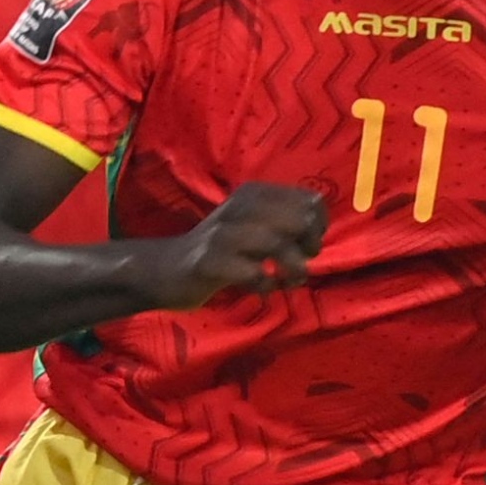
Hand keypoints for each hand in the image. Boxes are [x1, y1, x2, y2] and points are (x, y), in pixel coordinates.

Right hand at [147, 183, 326, 308]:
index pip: (309, 201)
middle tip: (300, 265)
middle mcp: (241, 206)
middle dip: (309, 246)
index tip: (306, 246)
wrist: (167, 269)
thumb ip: (283, 223)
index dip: (318, 227)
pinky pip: (253, 273)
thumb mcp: (252, 226)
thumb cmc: (219, 250)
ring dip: (292, 270)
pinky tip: (263, 290)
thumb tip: (318, 230)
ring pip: (277, 244)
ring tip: (288, 282)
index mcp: (255, 194)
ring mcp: (223, 233)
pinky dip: (266, 285)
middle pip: (299, 220)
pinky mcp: (210, 261)